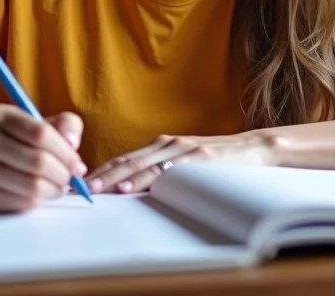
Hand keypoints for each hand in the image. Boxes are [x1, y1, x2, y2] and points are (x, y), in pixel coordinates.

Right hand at [0, 105, 85, 212]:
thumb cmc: (12, 143)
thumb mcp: (36, 125)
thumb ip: (64, 125)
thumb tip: (73, 141)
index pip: (41, 133)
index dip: (66, 152)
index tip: (78, 165)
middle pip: (38, 161)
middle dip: (63, 174)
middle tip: (70, 179)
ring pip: (32, 186)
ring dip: (54, 191)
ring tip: (58, 188)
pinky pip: (21, 203)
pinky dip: (38, 201)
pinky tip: (38, 195)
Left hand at [87, 132, 279, 194]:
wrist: (255, 148)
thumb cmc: (219, 160)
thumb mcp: (187, 161)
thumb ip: (165, 169)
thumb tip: (137, 188)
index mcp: (163, 145)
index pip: (125, 158)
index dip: (102, 170)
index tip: (81, 183)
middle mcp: (169, 144)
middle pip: (127, 160)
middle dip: (101, 175)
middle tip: (79, 188)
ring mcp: (183, 150)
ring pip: (141, 164)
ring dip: (116, 178)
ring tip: (97, 189)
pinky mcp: (198, 159)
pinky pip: (167, 171)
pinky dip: (145, 179)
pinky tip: (131, 187)